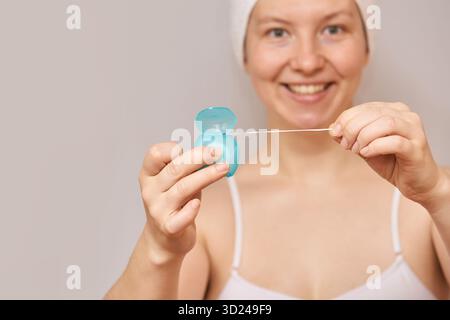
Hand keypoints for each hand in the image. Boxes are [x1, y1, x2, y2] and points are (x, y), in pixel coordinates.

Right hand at [139, 142, 228, 263]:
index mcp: (149, 175)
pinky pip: (181, 217)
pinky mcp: (168, 227)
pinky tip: (198, 203)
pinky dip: (190, 209)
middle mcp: (150, 191)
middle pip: (174, 169)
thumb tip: (214, 151)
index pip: (155, 154)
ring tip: (223, 168)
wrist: (163, 239)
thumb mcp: (177, 181)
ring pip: (183, 188)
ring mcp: (158, 210)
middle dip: (198, 157)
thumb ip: (189, 168)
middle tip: (216, 152)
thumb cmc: (175, 204)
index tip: (195, 145)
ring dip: (206, 175)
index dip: (174, 147)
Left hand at [329, 102, 445, 209]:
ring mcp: (414, 131)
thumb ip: (351, 137)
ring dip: (364, 137)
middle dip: (352, 129)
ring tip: (358, 150)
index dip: (346, 118)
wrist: (417, 183)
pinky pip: (394, 142)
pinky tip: (367, 153)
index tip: (335, 132)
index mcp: (394, 111)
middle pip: (373, 114)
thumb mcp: (365, 147)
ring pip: (384, 124)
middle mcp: (406, 116)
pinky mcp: (416, 148)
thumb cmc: (393, 163)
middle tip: (346, 144)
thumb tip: (333, 129)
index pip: (365, 107)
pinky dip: (375, 147)